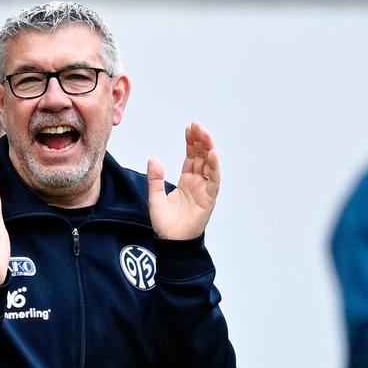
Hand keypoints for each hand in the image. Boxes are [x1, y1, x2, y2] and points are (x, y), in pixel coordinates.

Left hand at [147, 121, 220, 239]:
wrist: (171, 242)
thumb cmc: (166, 224)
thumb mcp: (155, 197)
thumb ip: (155, 178)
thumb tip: (153, 159)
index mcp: (186, 180)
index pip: (191, 156)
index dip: (191, 142)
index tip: (189, 127)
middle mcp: (197, 183)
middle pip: (202, 157)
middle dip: (201, 141)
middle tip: (197, 125)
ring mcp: (204, 190)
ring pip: (210, 165)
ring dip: (209, 149)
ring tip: (205, 134)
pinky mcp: (209, 199)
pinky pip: (213, 181)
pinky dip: (214, 168)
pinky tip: (212, 154)